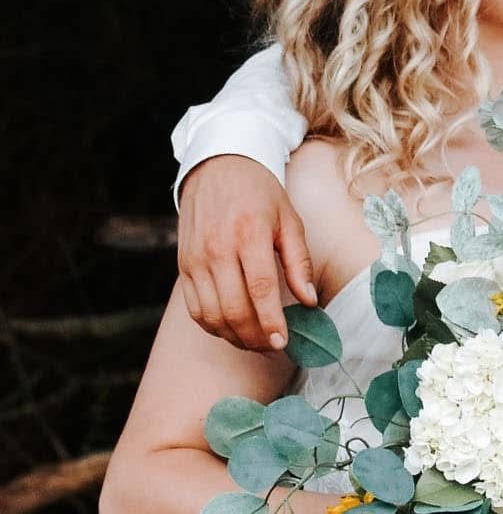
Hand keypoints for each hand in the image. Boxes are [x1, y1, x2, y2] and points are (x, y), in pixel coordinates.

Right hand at [178, 156, 316, 351]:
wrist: (217, 167)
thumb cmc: (260, 194)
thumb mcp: (289, 220)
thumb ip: (299, 262)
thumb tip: (309, 301)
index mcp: (249, 234)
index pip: (261, 289)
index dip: (272, 321)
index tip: (283, 342)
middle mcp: (218, 248)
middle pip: (234, 308)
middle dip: (255, 337)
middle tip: (273, 346)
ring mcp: (196, 259)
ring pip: (212, 314)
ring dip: (234, 336)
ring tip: (256, 342)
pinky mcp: (183, 266)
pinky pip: (195, 309)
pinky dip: (213, 326)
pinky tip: (232, 330)